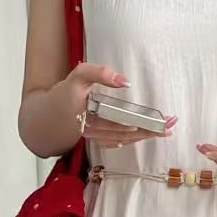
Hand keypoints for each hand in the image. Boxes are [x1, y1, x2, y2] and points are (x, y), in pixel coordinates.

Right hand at [57, 62, 176, 145]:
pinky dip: (128, 141)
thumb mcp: (79, 76)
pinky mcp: (94, 139)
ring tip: (163, 132)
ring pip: (123, 139)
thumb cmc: (64, 94)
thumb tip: (125, 82)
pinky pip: (114, 143)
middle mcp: (95, 130)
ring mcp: (95, 137)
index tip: (158, 122)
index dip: (140, 122)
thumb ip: (99, 73)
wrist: (46, 116)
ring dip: (144, 137)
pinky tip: (138, 138)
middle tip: (170, 127)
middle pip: (127, 133)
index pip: (121, 121)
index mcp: (92, 116)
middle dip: (149, 131)